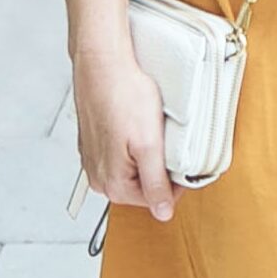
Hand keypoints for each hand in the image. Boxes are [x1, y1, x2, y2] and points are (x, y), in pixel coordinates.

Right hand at [73, 30, 176, 223]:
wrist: (102, 63)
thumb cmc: (123, 95)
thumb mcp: (148, 144)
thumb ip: (155, 184)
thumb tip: (163, 214)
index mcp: (113, 185)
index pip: (157, 199)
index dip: (176, 180)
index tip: (182, 159)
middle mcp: (98, 178)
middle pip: (143, 186)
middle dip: (159, 166)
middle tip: (165, 140)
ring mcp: (94, 160)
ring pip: (133, 169)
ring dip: (147, 153)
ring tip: (149, 129)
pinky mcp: (93, 143)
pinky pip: (121, 153)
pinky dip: (133, 142)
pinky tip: (136, 123)